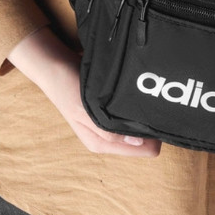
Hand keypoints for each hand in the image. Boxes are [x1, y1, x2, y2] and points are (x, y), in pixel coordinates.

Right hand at [8, 28, 161, 156]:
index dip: (154, 135)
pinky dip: (137, 104)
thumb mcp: (85, 112)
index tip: (158, 117)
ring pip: (140, 124)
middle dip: (150, 124)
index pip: (143, 150)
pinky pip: (133, 111)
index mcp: (102, 144)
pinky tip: (139, 92)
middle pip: (145, 138)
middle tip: (153, 103)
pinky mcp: (112, 107)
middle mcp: (108, 136)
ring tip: (145, 95)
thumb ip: (109, 131)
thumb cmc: (68, 89)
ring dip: (144, 112)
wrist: (57, 65)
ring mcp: (111, 122)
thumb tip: (139, 142)